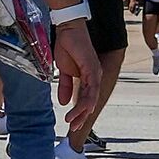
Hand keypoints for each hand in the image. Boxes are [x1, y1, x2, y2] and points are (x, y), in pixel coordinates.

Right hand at [52, 20, 100, 134]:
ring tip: (71, 123)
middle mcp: (95, 78)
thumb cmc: (67, 47)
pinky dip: (82, 102)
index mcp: (88, 78)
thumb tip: (64, 103)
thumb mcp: (63, 71)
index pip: (86, 100)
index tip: (71, 123)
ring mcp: (95, 74)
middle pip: (90, 102)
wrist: (67, 31)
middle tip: (73, 128)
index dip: (80, 112)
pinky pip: (89, 90)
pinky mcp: (92, 70)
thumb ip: (65, 86)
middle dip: (82, 117)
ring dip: (81, 113)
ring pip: (91, 100)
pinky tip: (74, 110)